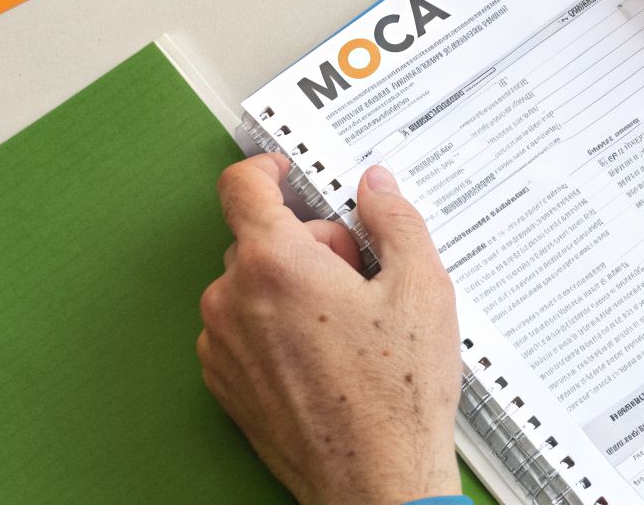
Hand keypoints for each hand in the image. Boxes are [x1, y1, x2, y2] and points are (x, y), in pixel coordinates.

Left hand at [199, 155, 460, 504]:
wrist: (376, 481)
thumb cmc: (396, 396)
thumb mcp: (421, 288)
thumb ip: (395, 220)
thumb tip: (377, 188)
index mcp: (275, 266)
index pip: (242, 188)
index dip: (266, 169)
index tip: (285, 172)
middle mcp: (233, 302)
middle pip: (260, 240)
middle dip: (308, 245)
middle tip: (358, 277)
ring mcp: (222, 347)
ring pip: (251, 287)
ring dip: (291, 289)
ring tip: (347, 327)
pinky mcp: (224, 384)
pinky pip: (243, 330)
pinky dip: (276, 329)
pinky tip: (326, 357)